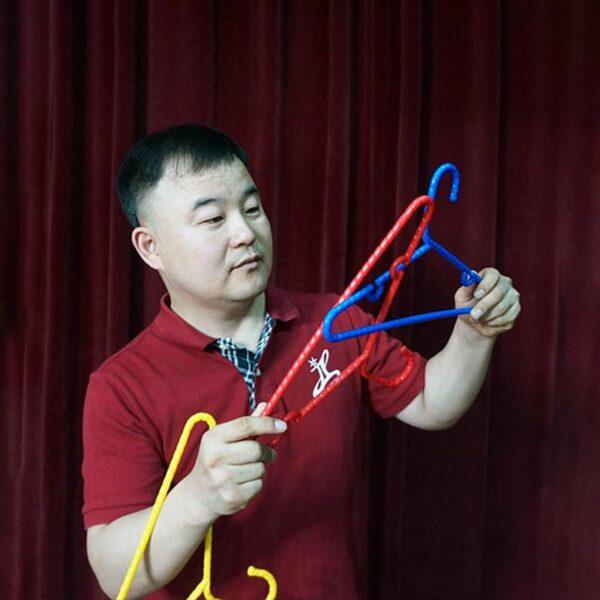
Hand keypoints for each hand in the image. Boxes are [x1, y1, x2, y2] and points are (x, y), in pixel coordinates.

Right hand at [185, 403, 286, 519]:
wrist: (199, 494)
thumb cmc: (217, 459)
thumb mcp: (225, 439)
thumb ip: (246, 424)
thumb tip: (266, 406)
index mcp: (213, 438)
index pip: (244, 425)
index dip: (266, 423)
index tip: (282, 425)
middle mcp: (214, 458)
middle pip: (256, 449)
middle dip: (266, 451)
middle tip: (266, 454)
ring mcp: (221, 479)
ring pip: (260, 468)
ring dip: (260, 468)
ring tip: (248, 470)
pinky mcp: (230, 497)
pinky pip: (258, 485)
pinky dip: (256, 483)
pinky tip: (243, 483)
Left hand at [455, 267, 520, 337]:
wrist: (475, 322)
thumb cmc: (466, 306)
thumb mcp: (462, 297)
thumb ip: (466, 287)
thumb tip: (468, 278)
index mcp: (490, 276)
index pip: (492, 274)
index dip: (485, 284)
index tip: (476, 295)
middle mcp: (504, 283)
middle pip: (499, 290)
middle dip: (485, 305)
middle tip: (473, 315)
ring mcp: (513, 295)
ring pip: (502, 306)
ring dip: (487, 316)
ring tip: (477, 320)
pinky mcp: (516, 309)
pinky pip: (507, 316)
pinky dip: (494, 322)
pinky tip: (487, 322)